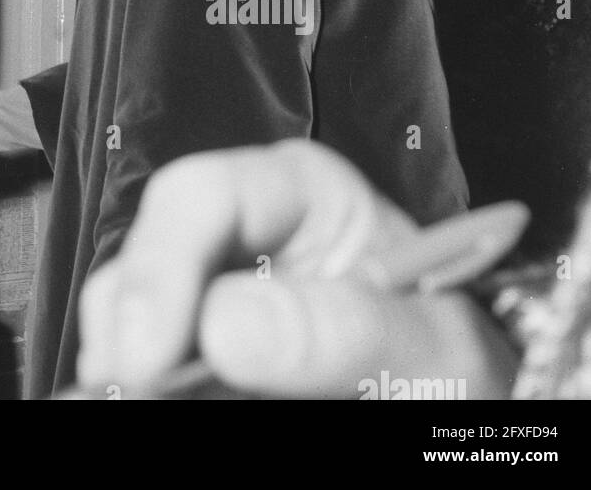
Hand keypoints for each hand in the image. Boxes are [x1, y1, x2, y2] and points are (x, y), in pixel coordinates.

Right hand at [77, 139, 523, 398]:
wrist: (463, 398)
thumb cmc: (462, 361)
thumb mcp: (428, 346)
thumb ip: (344, 328)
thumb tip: (225, 326)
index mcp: (303, 192)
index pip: (204, 195)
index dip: (161, 266)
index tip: (148, 356)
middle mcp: (244, 226)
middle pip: (152, 245)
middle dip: (134, 315)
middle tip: (130, 387)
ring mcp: (214, 281)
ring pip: (130, 297)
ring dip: (126, 348)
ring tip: (139, 395)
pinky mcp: (198, 334)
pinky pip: (140, 346)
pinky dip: (138, 373)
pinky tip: (150, 395)